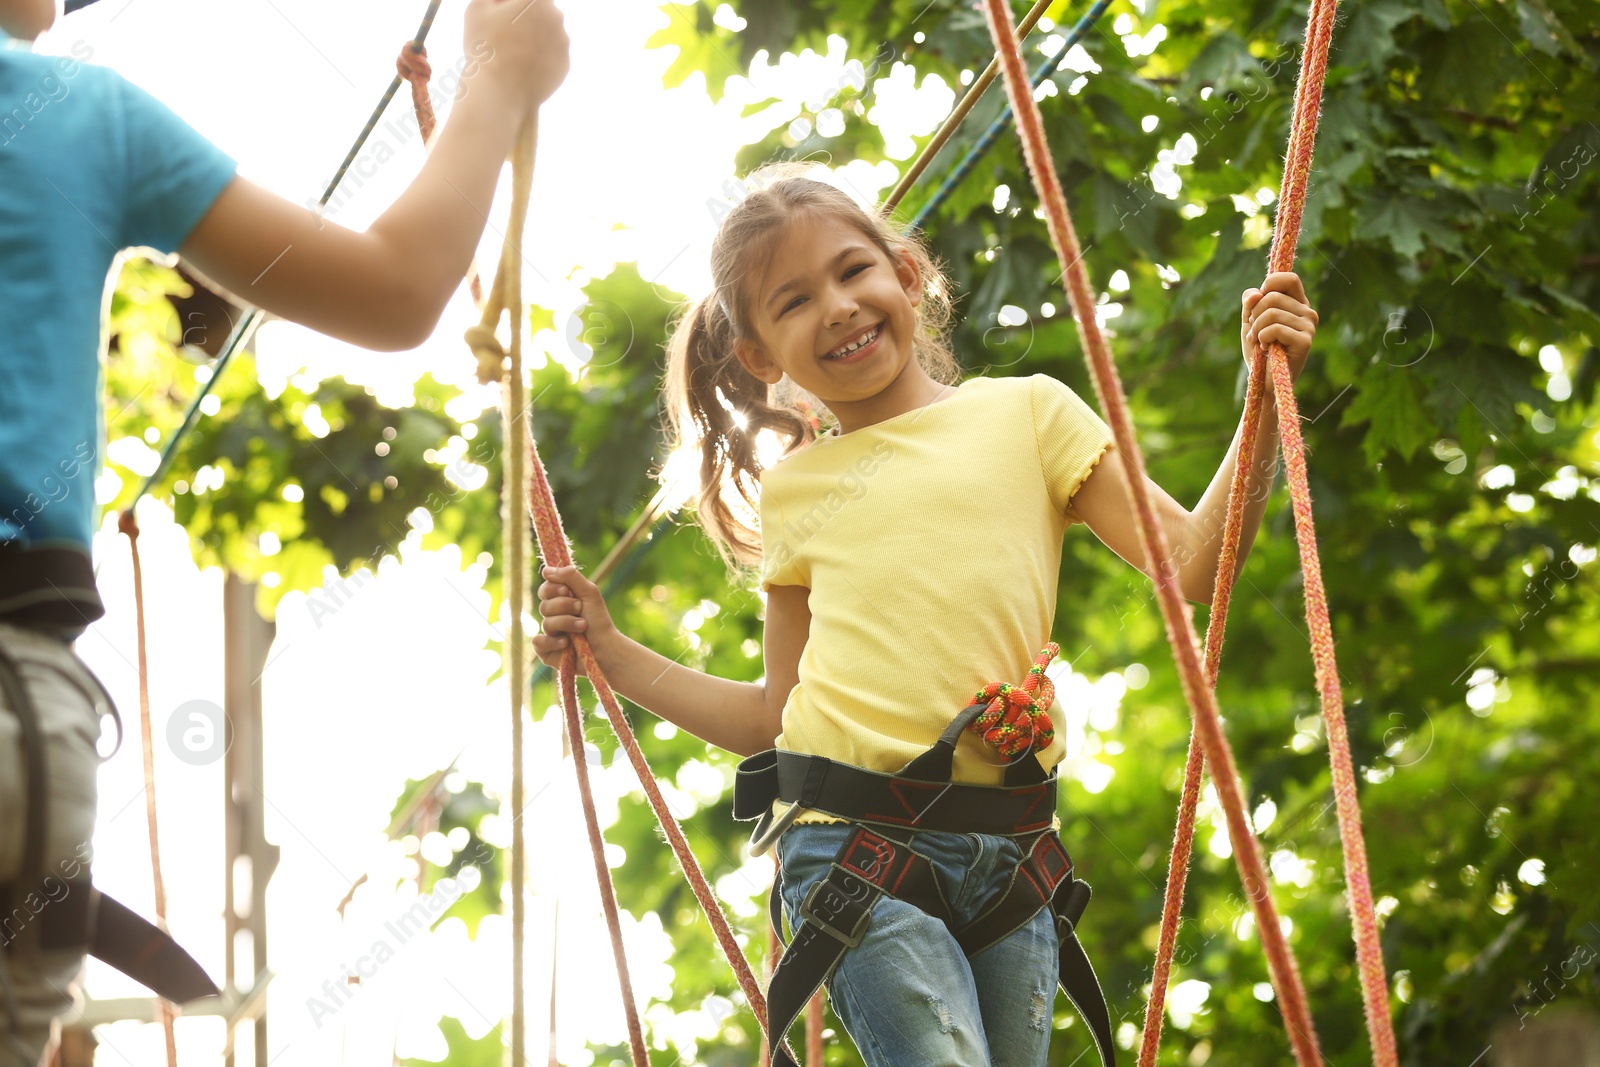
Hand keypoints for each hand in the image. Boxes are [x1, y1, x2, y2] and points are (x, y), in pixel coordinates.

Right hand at [464, 0, 570, 117]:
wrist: (499, 92)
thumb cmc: (484, 46)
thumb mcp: (478, 7)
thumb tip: (505, 2)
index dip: (511, 5)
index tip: (500, 17)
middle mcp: (557, 18)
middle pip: (539, 13)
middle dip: (524, 20)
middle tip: (503, 37)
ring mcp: (563, 43)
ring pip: (547, 35)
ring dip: (533, 40)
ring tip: (512, 55)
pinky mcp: (564, 65)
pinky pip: (550, 57)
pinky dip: (539, 60)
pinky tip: (522, 68)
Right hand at [534, 564, 617, 673]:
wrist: (606, 647)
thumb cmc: (598, 620)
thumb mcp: (589, 593)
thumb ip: (570, 577)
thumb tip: (546, 570)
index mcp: (561, 601)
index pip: (545, 589)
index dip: (552, 588)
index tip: (566, 590)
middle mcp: (553, 616)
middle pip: (544, 605)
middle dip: (564, 606)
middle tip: (580, 608)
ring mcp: (549, 634)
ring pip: (546, 623)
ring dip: (566, 622)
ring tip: (583, 626)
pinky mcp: (547, 651)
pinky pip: (538, 642)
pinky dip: (552, 641)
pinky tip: (566, 643)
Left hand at [1241, 271, 1317, 389]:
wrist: (1264, 381)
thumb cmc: (1259, 350)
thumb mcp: (1250, 321)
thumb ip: (1250, 302)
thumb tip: (1256, 293)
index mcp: (1298, 304)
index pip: (1288, 278)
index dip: (1268, 285)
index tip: (1256, 303)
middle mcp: (1308, 312)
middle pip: (1272, 296)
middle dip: (1254, 315)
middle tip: (1254, 332)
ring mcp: (1309, 327)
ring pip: (1271, 312)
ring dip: (1256, 329)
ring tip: (1258, 342)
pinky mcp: (1305, 341)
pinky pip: (1274, 328)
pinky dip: (1262, 338)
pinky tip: (1265, 349)